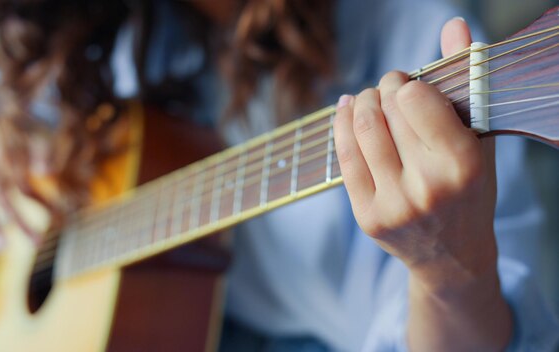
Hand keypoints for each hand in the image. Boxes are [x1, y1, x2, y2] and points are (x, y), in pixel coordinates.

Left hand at [334, 18, 510, 350]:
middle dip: (384, 89)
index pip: (415, 100)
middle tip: (388, 88)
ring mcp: (394, 205)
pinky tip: (345, 109)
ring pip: (361, 131)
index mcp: (463, 165)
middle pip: (386, 112)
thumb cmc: (468, 190)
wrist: (450, 255)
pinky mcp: (368, 217)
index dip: (406, 83)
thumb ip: (464, 81)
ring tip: (368, 98)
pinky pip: (344, 158)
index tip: (408, 83)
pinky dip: (341, 125)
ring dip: (361, 103)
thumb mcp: (477, 139)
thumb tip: (454, 25)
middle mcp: (428, 187)